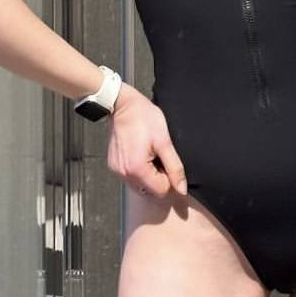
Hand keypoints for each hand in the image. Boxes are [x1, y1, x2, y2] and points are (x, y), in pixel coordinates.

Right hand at [106, 82, 187, 197]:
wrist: (123, 105)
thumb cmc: (144, 118)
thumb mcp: (164, 141)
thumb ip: (174, 167)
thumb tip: (182, 189)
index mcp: (137, 170)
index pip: (161, 191)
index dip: (169, 178)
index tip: (169, 162)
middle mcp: (124, 174)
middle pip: (150, 190)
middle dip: (159, 177)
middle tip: (160, 155)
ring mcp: (117, 170)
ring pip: (140, 185)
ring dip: (149, 174)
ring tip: (150, 153)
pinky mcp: (114, 165)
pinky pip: (130, 176)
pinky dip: (138, 170)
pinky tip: (141, 153)